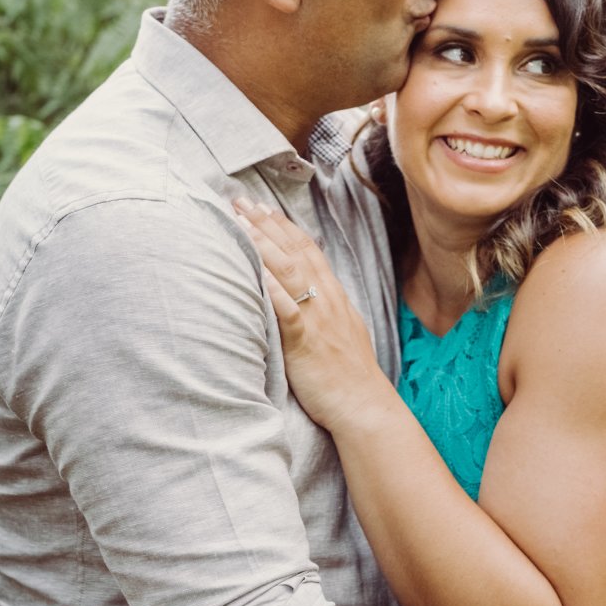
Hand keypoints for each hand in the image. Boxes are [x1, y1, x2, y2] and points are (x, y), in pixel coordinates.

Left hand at [234, 199, 385, 429]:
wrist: (365, 405)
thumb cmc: (350, 375)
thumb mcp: (342, 331)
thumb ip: (324, 310)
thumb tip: (309, 296)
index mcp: (334, 297)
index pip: (308, 250)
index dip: (284, 226)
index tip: (263, 207)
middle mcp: (326, 300)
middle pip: (294, 252)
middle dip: (266, 224)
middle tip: (241, 200)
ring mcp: (317, 319)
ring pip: (290, 272)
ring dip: (264, 244)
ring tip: (240, 222)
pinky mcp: (306, 342)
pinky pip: (288, 310)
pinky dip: (272, 288)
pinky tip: (255, 271)